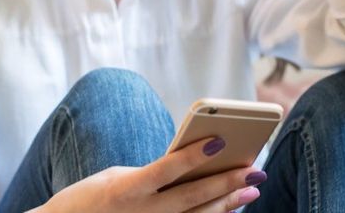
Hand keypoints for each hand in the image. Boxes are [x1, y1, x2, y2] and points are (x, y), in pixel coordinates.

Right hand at [31, 136, 263, 211]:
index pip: (167, 168)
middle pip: (192, 196)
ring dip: (227, 205)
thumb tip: (189, 171)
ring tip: (251, 191)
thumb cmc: (90, 197)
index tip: (220, 140)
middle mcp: (142, 212)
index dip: (193, 154)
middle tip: (255, 170)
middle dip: (226, 183)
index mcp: (127, 188)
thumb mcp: (115, 177)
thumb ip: (150, 174)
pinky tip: (229, 210)